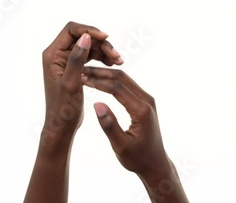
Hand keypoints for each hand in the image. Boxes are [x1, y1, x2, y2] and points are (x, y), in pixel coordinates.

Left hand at [24, 22, 122, 202]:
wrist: (62, 126)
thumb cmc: (64, 109)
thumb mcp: (71, 83)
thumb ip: (76, 59)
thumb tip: (85, 37)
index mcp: (53, 55)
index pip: (71, 30)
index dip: (89, 30)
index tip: (106, 38)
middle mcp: (58, 54)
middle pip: (83, 37)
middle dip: (101, 43)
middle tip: (117, 57)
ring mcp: (66, 61)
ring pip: (89, 46)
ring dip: (104, 51)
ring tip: (119, 62)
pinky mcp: (74, 68)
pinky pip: (90, 56)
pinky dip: (102, 58)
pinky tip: (114, 65)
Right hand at [81, 67, 188, 202]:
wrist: (155, 164)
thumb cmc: (137, 159)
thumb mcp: (121, 146)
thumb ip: (109, 125)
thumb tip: (96, 104)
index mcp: (141, 110)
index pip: (117, 88)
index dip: (97, 81)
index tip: (80, 78)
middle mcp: (147, 101)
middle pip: (121, 78)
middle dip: (100, 73)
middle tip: (80, 70)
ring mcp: (147, 100)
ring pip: (124, 79)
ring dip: (105, 75)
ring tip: (86, 73)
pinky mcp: (144, 101)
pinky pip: (127, 85)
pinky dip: (111, 81)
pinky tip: (99, 81)